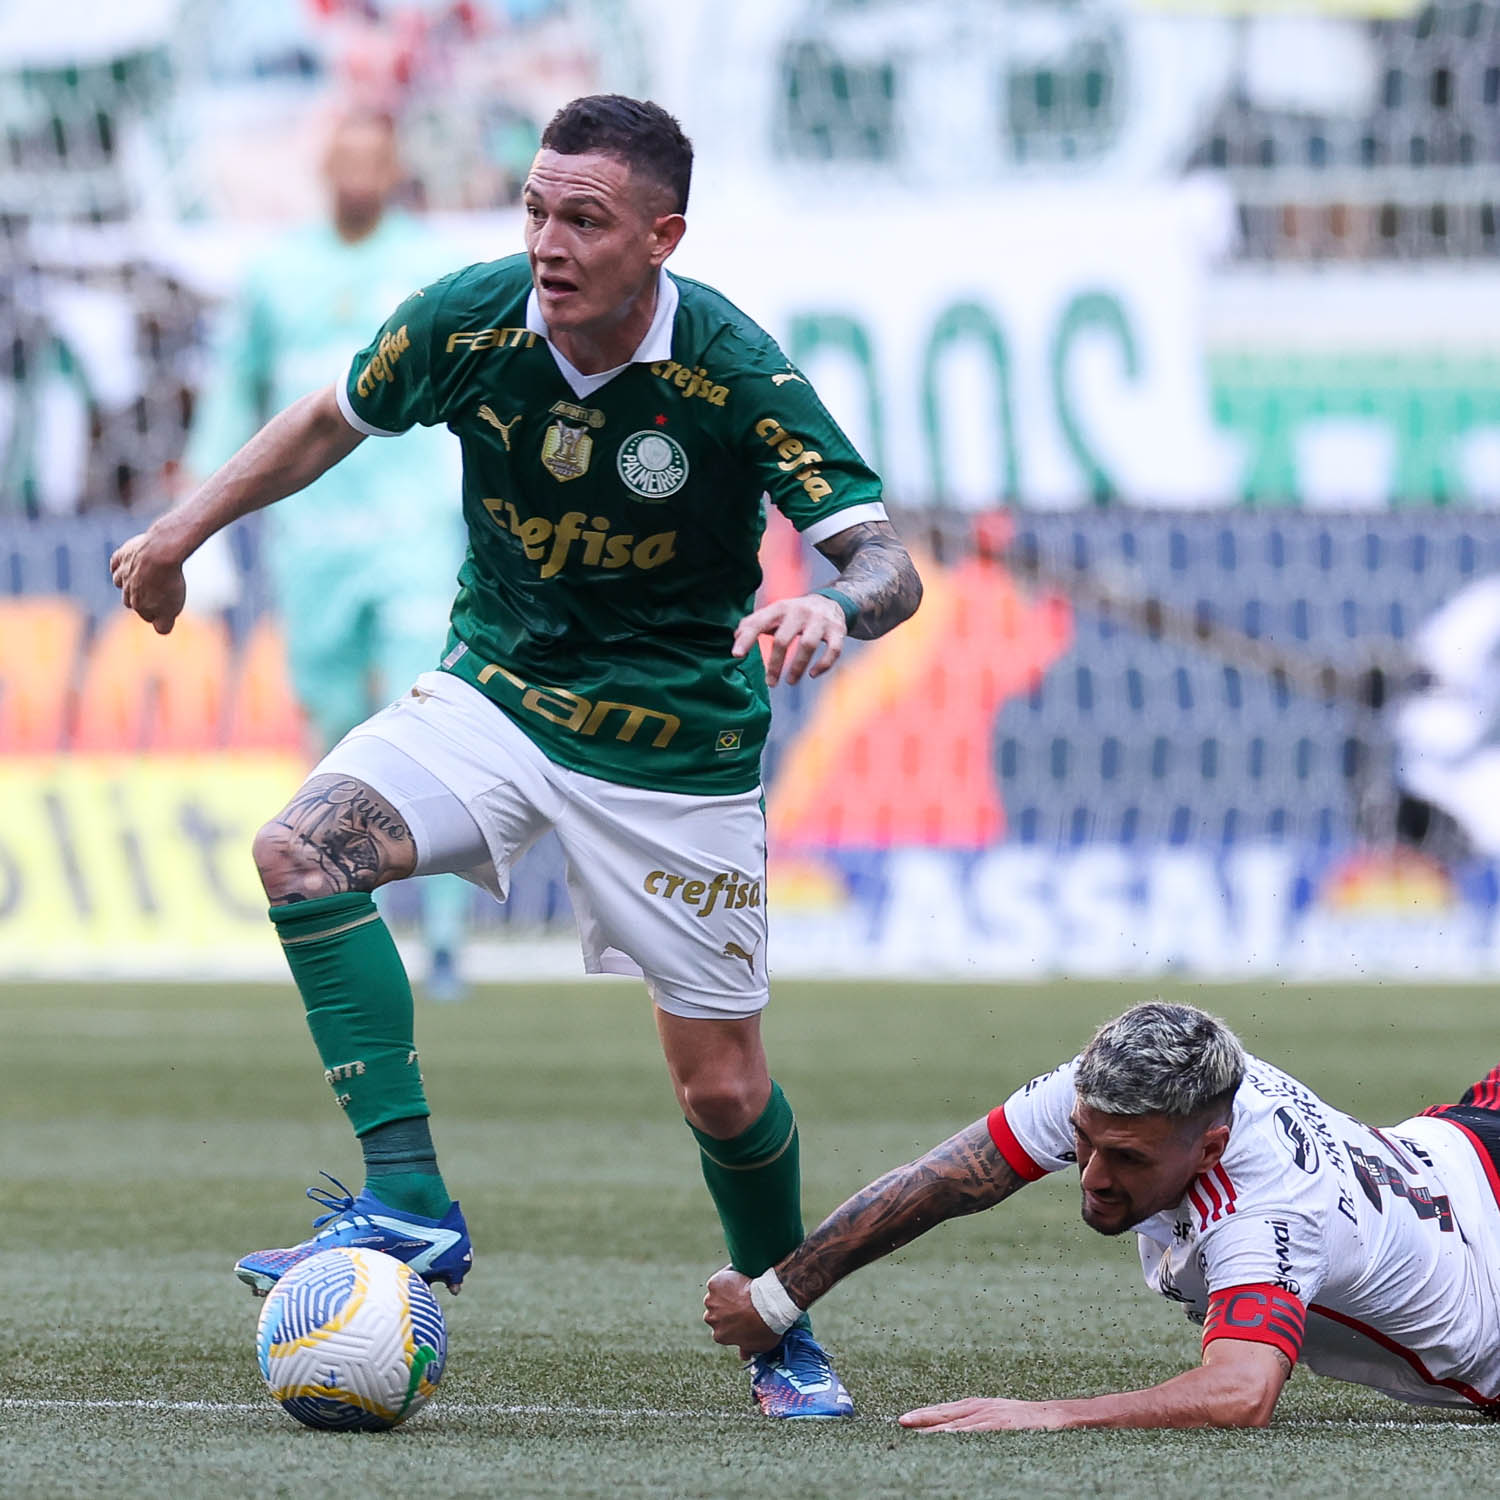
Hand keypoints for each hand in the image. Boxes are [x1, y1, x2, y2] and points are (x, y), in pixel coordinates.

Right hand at [110, 529, 187, 634]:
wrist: (159, 552)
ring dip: (129, 582)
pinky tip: (125, 564)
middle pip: (131, 600)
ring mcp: (122, 572)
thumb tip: (160, 630)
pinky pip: (116, 562)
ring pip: (120, 581)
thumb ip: (163, 625)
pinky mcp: (122, 555)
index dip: (159, 613)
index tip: (168, 607)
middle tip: (156, 591)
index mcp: (138, 605)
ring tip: (142, 578)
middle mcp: (126, 591)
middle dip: (142, 599)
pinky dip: (119, 565)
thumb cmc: (167, 581)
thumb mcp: (171, 609)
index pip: (147, 616)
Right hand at [703, 1265, 782, 1355]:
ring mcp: (712, 1301)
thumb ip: (747, 1349)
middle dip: (724, 1307)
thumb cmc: (766, 1326)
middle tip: (741, 1301)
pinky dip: (727, 1276)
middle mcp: (711, 1319)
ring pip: (715, 1295)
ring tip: (741, 1288)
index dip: (730, 1321)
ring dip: (724, 1292)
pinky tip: (739, 1275)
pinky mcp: (714, 1284)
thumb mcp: (759, 1345)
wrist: (768, 1305)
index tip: (740, 1315)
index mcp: (719, 1336)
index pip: (720, 1328)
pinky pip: (720, 1279)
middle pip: (714, 1311)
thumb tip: (744, 1355)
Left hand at [731, 593, 845, 685]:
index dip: (747, 638)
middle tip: (770, 682)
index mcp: (780, 608)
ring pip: (808, 645)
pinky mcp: (838, 631)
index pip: (759, 622)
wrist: (830, 602)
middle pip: (783, 639)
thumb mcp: (775, 613)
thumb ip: (755, 623)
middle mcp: (800, 612)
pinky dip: (823, 665)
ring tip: (790, 681)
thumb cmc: (794, 613)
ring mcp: (820, 621)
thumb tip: (735, 637)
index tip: (736, 655)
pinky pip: (833, 650)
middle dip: (775, 663)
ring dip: (797, 667)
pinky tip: (813, 674)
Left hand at [899, 1397, 1063, 1431]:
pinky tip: (949, 1437)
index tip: (904, 1418)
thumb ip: (973, 1420)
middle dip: (923, 1417)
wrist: (1053, 1415)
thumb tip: (949, 1430)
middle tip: (902, 1422)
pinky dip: (962, 1434)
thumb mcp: (994, 1413)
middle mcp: (980, 1407)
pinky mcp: (1002, 1425)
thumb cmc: (1023, 1418)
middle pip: (945, 1413)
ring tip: (918, 1433)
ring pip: (957, 1423)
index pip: (944, 1409)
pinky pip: (977, 1431)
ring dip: (936, 1428)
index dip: (924, 1413)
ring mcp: (990, 1416)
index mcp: (976, 1404)